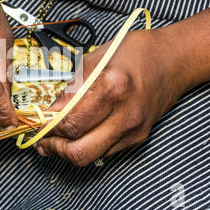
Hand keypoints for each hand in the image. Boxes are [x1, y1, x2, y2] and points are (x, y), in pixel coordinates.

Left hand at [34, 29, 188, 165]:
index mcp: (112, 88)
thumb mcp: (95, 59)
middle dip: (54, 149)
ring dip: (68, 151)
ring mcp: (133, 130)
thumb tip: (49, 111)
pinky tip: (79, 134)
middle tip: (42, 140)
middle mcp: (125, 115)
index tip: (35, 125)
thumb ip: (71, 88)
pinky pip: (105, 152)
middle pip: (79, 152)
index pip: (70, 123)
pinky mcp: (138, 138)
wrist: (174, 60)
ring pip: (91, 157)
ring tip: (56, 139)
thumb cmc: (135, 52)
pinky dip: (87, 146)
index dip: (46, 128)